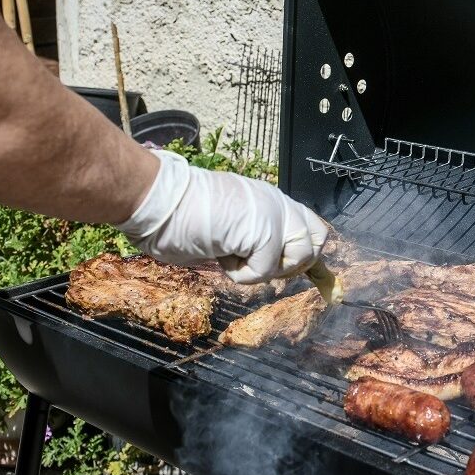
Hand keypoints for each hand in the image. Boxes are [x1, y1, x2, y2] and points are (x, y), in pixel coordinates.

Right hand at [117, 150, 328, 283]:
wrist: (158, 201)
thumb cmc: (177, 215)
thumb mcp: (228, 227)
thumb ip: (254, 238)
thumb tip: (274, 266)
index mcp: (269, 200)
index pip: (311, 226)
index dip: (308, 254)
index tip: (298, 274)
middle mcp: (277, 202)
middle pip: (317, 241)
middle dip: (292, 263)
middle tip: (255, 263)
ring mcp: (273, 213)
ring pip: (299, 257)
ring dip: (265, 269)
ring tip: (232, 255)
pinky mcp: (264, 230)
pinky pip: (266, 270)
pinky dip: (241, 273)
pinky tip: (221, 253)